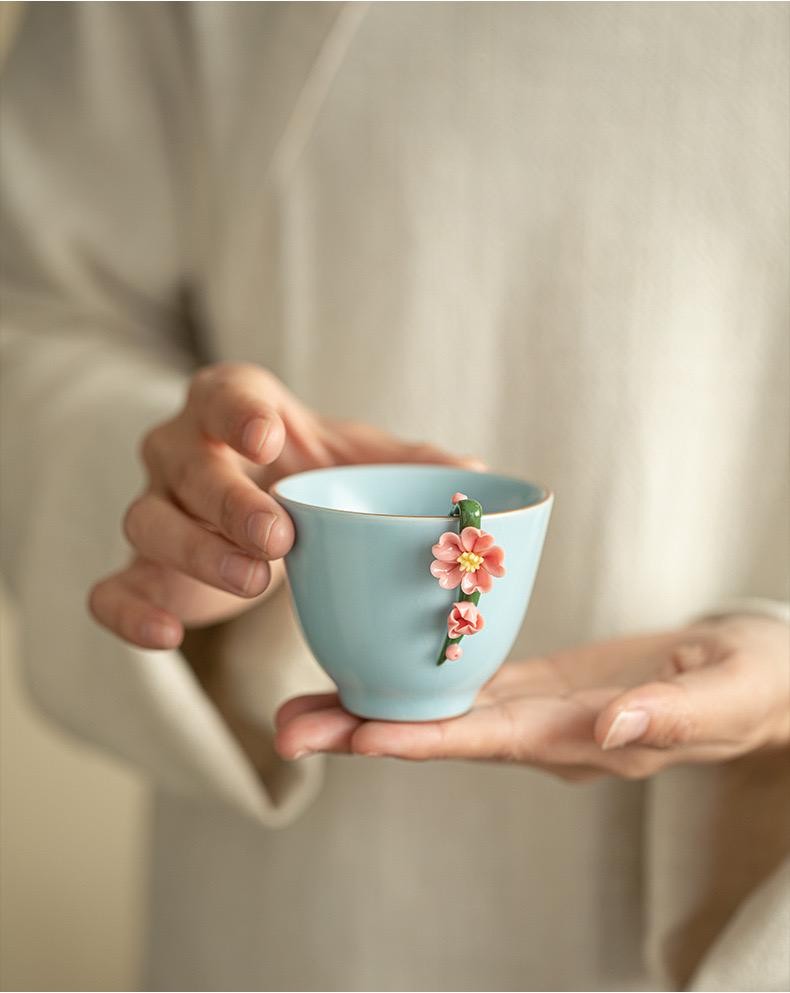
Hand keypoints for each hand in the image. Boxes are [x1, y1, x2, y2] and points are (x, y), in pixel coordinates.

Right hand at [89, 362, 480, 648]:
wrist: (265, 517)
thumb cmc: (316, 478)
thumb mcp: (362, 463)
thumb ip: (414, 467)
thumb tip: (479, 475)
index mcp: (236, 410)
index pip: (222, 392)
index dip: (237, 411)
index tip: (269, 435)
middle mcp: (181, 452)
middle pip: (182, 462)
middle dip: (227, 499)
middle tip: (279, 538)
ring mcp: (155, 510)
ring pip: (145, 522)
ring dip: (194, 553)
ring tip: (257, 584)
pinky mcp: (140, 571)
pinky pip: (110, 588)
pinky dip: (130, 612)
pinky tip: (169, 636)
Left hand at [275, 614, 788, 778]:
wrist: (753, 676)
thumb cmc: (749, 682)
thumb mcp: (725, 693)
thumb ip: (671, 716)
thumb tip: (609, 732)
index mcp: (586, 740)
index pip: (491, 740)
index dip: (424, 738)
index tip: (357, 735)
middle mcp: (546, 734)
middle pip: (444, 732)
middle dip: (366, 731)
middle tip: (287, 728)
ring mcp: (536, 712)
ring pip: (442, 710)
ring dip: (371, 709)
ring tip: (299, 706)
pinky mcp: (535, 684)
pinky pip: (465, 682)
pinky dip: (413, 678)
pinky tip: (367, 665)